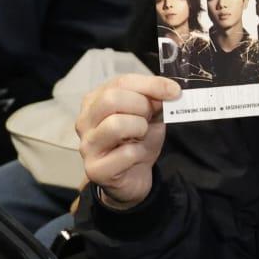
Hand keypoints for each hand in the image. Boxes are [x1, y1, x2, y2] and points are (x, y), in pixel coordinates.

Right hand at [74, 73, 180, 209]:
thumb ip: (154, 99)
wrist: (133, 176)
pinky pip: (126, 153)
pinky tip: (136, 157)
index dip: (151, 84)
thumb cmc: (137, 141)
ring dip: (139, 129)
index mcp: (95, 100)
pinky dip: (140, 153)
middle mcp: (84, 121)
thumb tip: (169, 90)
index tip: (174, 91)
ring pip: (115, 125)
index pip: (121, 82)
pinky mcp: (94, 169)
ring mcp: (87, 145)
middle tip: (150, 118)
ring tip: (141, 136)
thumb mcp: (149, 115)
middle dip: (141, 106)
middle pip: (111, 99)